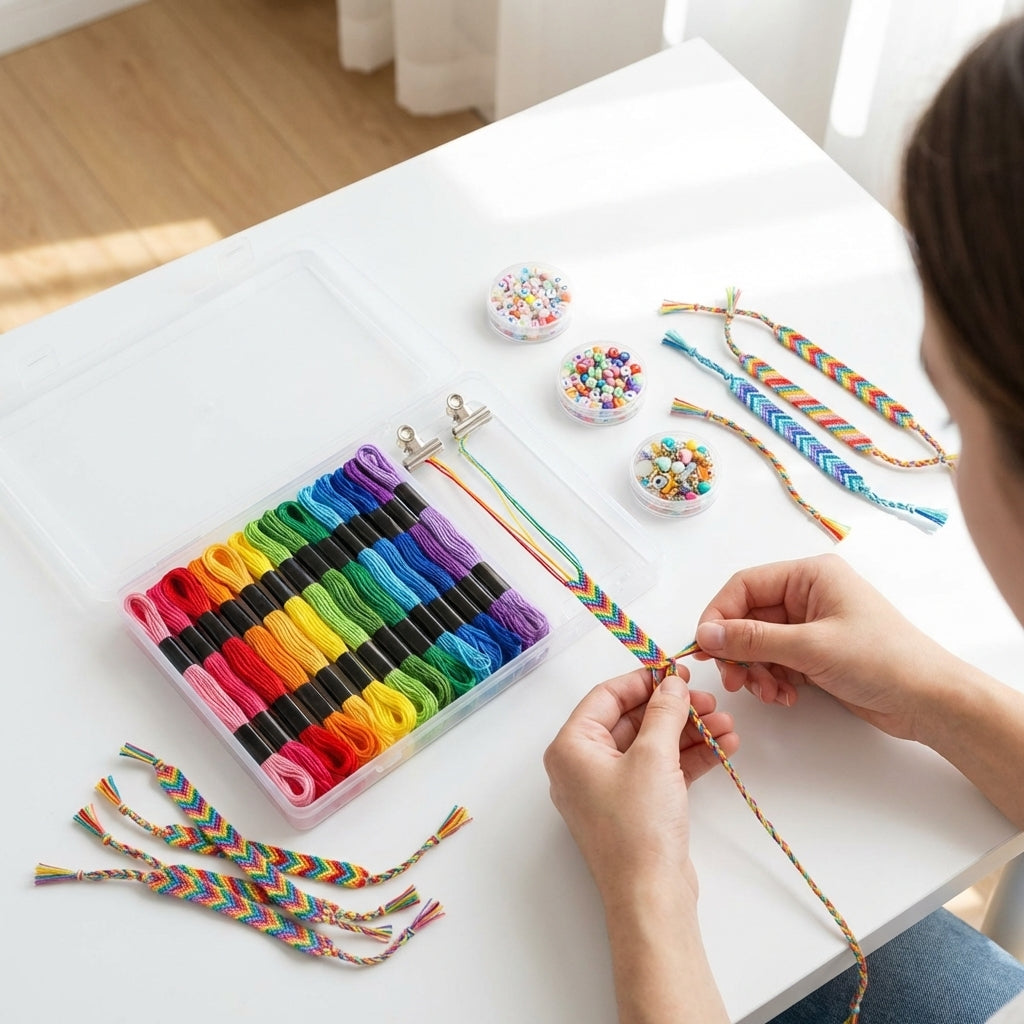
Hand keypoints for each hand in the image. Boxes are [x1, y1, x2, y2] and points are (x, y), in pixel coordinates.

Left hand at [543, 668, 738, 901]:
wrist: (651, 896)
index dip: (643, 681)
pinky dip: (689, 757)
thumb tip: (671, 683)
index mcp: (571, 748)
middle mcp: (584, 765)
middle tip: (708, 698)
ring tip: (726, 722)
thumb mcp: (654, 757)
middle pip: (631, 720)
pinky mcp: (636, 807)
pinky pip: (661, 770)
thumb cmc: (638, 827)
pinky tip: (723, 745)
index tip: (675, 671)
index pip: (605, 697)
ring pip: (651, 745)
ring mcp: (610, 788)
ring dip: (689, 732)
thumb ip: (664, 712)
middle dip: (674, 709)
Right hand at [694, 553, 957, 739]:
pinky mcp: (816, 654)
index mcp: (809, 575)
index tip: (705, 649)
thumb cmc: (879, 659)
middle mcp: (807, 595)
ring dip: (756, 670)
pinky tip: (786, 697)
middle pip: (748, 617)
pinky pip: (776, 661)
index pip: (744, 586)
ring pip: (759, 643)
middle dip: (739, 651)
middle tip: (735, 682)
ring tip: (770, 693)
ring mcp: (811, 625)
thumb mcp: (810, 647)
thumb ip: (753, 639)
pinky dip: (773, 680)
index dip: (719, 616)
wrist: (930, 700)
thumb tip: (704, 635)